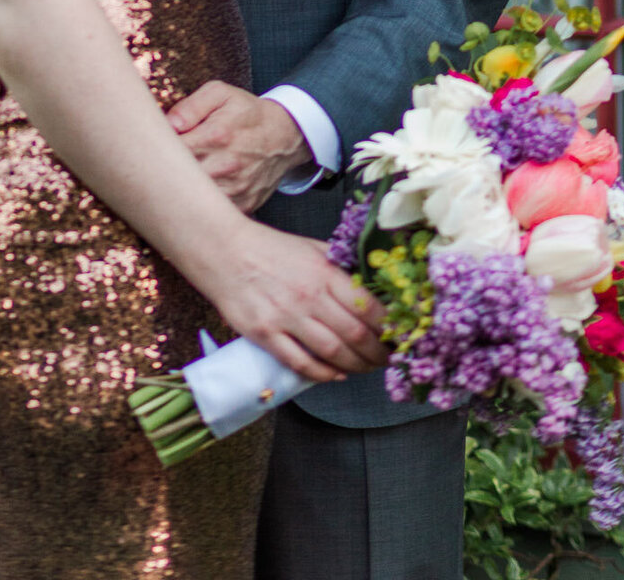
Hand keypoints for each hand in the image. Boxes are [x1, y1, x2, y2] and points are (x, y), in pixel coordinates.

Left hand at [168, 81, 311, 212]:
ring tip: (175, 181)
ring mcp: (236, 189)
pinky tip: (196, 195)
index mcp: (216, 136)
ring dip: (182, 193)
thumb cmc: (246, 112)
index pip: (172, 150)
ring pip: (195, 201)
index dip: (157, 150)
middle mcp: (226, 166)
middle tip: (157, 168)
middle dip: (164, 175)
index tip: (152, 147)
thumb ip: (190, 106)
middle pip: (179, 180)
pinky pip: (215, 214)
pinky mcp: (244, 205)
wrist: (284, 135)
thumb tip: (168, 124)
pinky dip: (202, 207)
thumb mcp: (220, 94)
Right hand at [209, 221, 387, 385]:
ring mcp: (286, 317)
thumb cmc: (271, 249)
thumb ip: (339, 269)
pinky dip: (322, 374)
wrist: (224, 251)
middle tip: (386, 359)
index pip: (368, 306)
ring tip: (366, 368)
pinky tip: (335, 375)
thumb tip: (369, 288)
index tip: (398, 335)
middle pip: (355, 335)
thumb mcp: (312, 247)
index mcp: (324, 272)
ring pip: (332, 352)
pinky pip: (300, 363)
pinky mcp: (265, 334)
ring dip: (355, 366)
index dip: (389, 327)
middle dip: (378, 352)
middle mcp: (308, 296)